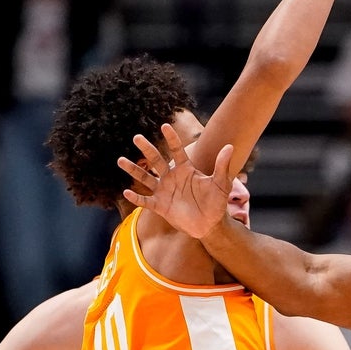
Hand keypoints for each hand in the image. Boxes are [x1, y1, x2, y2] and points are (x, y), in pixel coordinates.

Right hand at [117, 123, 232, 238]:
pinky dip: (136, 197)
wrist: (210, 224)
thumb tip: (230, 146)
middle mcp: (171, 178)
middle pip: (156, 161)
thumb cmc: (216, 202)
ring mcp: (164, 191)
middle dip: (147, 149)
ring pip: (145, 178)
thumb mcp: (221, 183)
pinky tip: (126, 191)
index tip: (165, 125)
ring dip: (134, 170)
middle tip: (137, 137)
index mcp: (185, 170)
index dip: (171, 139)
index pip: (177, 151)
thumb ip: (222, 165)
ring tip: (120, 160)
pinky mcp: (160, 206)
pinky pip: (145, 201)